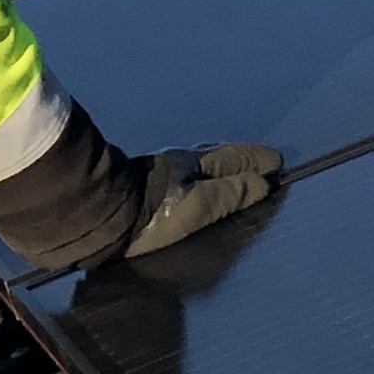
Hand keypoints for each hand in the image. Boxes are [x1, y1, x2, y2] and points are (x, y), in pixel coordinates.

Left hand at [120, 143, 283, 260]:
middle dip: (240, 159)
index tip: (277, 162)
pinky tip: (194, 184)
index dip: (256, 161)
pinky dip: (201, 175)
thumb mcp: (197, 207)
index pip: (234, 159)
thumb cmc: (152, 213)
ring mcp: (160, 172)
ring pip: (199, 164)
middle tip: (259, 163)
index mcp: (194, 165)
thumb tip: (263, 183)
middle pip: (217, 157)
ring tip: (231, 172)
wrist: (97, 215)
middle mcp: (178, 163)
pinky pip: (185, 174)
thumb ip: (230, 196)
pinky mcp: (144, 185)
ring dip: (219, 167)